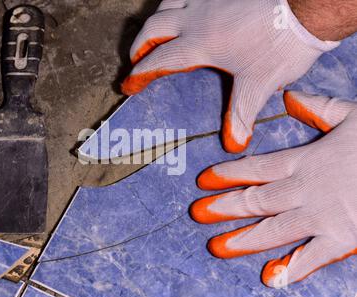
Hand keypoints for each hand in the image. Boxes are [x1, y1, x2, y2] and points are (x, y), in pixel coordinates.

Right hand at [122, 0, 339, 152]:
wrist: (307, 8)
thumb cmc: (282, 45)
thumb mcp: (259, 84)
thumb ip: (241, 114)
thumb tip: (233, 143)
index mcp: (200, 43)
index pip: (159, 61)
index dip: (139, 74)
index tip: (128, 86)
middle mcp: (197, 18)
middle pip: (153, 28)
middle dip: (139, 47)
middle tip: (137, 62)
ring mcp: (208, 0)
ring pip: (166, 4)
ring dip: (156, 22)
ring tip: (155, 36)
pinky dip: (176, 4)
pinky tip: (183, 12)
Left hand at [191, 91, 356, 287]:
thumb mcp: (354, 115)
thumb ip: (319, 109)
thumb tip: (290, 99)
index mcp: (307, 160)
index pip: (257, 168)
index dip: (228, 174)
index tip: (204, 180)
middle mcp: (307, 188)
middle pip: (257, 199)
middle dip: (225, 206)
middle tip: (197, 214)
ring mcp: (324, 215)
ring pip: (274, 229)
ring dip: (244, 239)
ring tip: (217, 247)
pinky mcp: (345, 237)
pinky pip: (314, 256)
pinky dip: (293, 268)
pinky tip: (271, 277)